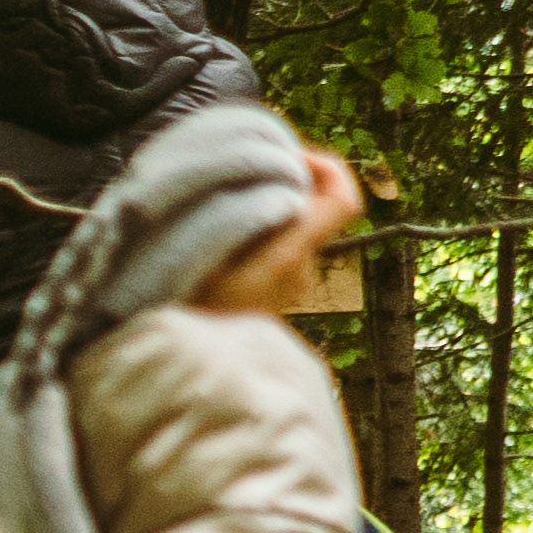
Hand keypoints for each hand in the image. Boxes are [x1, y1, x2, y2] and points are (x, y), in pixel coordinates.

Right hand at [196, 146, 368, 317]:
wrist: (195, 375)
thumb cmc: (189, 317)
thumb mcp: (199, 256)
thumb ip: (232, 213)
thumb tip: (257, 175)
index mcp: (289, 255)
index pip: (343, 201)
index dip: (327, 168)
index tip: (286, 157)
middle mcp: (300, 269)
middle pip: (309, 206)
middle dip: (276, 184)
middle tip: (232, 179)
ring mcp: (290, 284)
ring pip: (288, 226)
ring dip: (258, 210)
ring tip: (212, 211)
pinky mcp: (275, 294)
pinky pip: (274, 248)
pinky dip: (251, 234)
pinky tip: (214, 242)